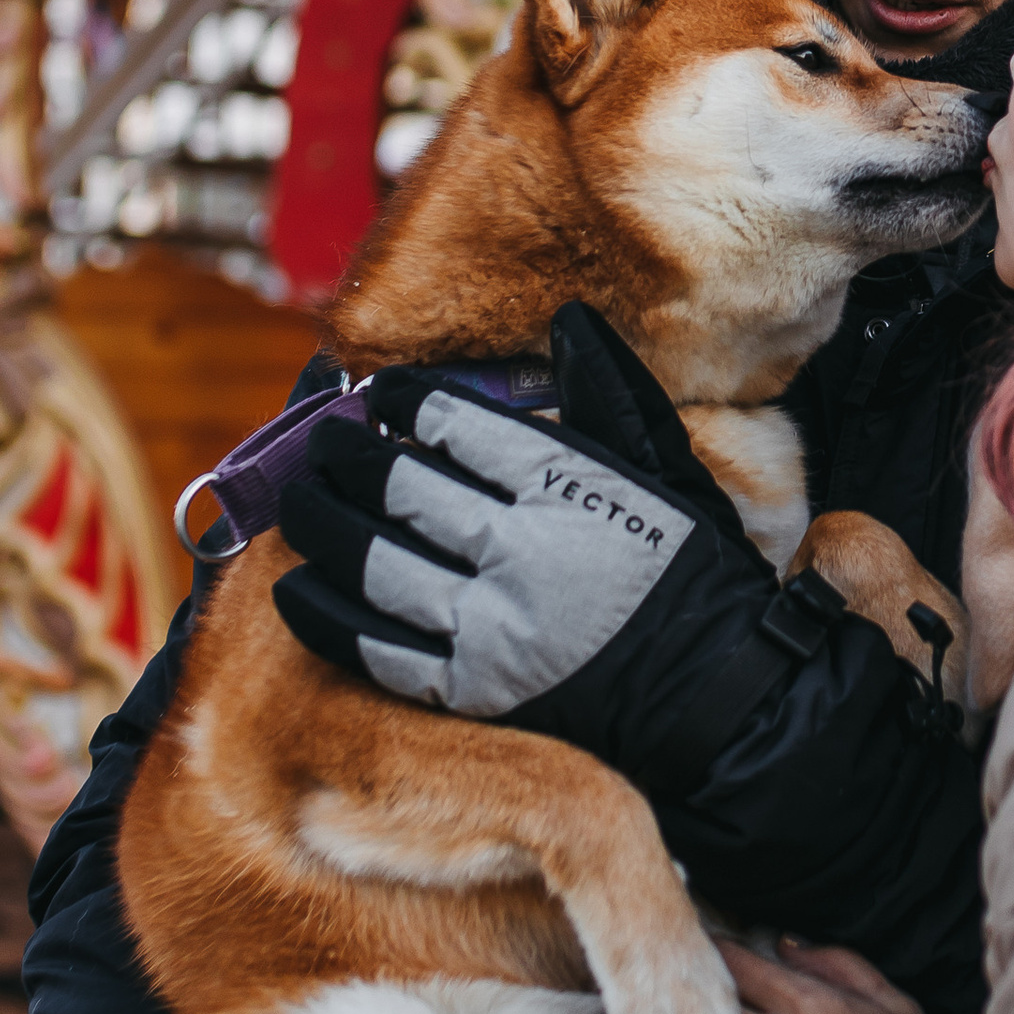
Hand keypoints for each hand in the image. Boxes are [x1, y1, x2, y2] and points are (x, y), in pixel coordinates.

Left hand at [273, 308, 764, 736]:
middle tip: (324, 443)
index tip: (382, 396)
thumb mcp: (667, 468)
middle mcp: (517, 550)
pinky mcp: (472, 688)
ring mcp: (489, 624)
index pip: (457, 427)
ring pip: (374, 565)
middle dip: (347, 458)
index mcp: (562, 486)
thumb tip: (569, 319)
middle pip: (400, 490)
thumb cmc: (693, 570)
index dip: (405, 405)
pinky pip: (377, 647)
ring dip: (322, 526)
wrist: (716, 694)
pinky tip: (297, 589)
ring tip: (299, 500)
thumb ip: (611, 391)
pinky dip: (327, 615)